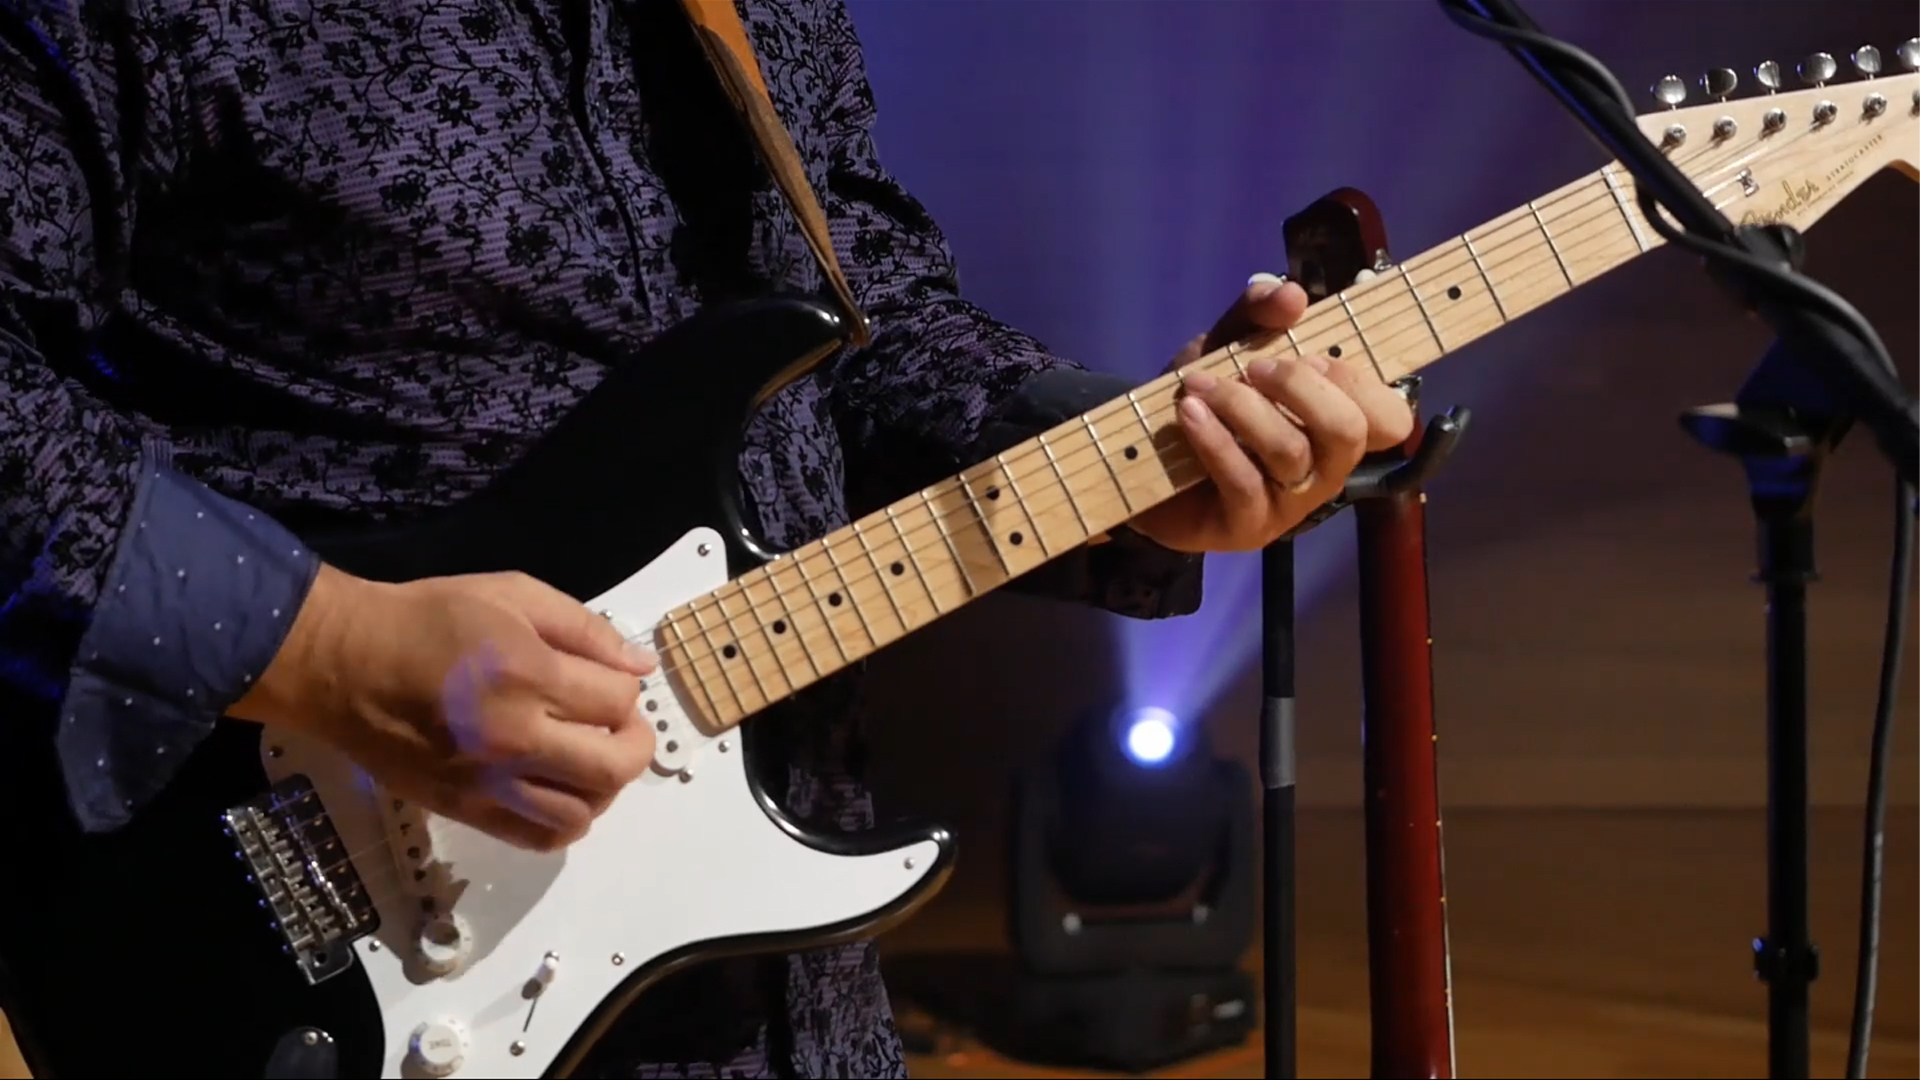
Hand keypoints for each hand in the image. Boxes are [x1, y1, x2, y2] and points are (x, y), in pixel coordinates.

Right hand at [233, 565, 657, 851]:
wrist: (344, 664)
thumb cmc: (428, 619)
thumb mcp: (511, 594)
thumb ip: (585, 628)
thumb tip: (640, 666)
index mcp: (529, 675)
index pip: (618, 701)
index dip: (628, 688)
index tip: (610, 679)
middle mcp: (515, 738)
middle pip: (614, 767)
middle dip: (635, 743)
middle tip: (620, 725)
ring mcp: (489, 783)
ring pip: (583, 812)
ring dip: (602, 786)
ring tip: (588, 757)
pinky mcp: (466, 811)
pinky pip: (539, 838)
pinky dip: (565, 820)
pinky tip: (559, 789)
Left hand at [1126, 273, 1415, 551]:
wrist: (1142, 462)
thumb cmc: (1206, 405)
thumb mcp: (1228, 346)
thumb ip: (1258, 315)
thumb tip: (1292, 294)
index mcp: (1335, 429)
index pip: (1390, 418)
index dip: (1357, 380)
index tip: (1307, 356)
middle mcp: (1325, 470)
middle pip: (1347, 431)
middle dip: (1300, 388)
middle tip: (1253, 367)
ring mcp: (1289, 504)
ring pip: (1291, 452)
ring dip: (1243, 407)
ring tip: (1200, 384)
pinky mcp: (1247, 527)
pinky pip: (1244, 482)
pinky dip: (1216, 440)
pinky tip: (1190, 412)